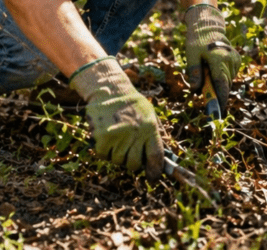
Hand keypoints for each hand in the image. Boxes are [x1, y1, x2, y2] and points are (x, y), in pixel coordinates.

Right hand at [70, 57, 164, 177]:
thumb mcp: (150, 114)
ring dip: (117, 155)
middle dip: (132, 162)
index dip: (155, 170)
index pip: (156, 156)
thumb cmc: (132, 104)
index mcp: (150, 128)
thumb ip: (155, 134)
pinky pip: (104, 155)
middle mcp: (135, 134)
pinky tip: (106, 137)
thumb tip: (163, 157)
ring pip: (118, 161)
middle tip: (129, 152)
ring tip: (117, 139)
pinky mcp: (103, 138)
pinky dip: (104, 150)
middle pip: (134, 164)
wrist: (110, 90)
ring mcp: (118, 137)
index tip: (153, 177)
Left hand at [183, 4, 239, 112]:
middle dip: (215, 91)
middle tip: (203, 89)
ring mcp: (235, 60)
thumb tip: (196, 90)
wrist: (208, 26)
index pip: (222, 85)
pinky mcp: (237, 60)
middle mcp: (230, 60)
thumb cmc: (197, 41)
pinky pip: (230, 75)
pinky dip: (222, 76)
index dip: (220, 100)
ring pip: (227, 80)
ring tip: (207, 72)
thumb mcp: (191, 55)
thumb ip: (194, 72)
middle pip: (225, 85)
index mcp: (219, 59)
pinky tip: (213, 68)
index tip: (217, 112)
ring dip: (218, 82)